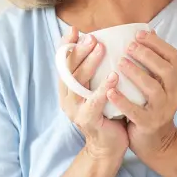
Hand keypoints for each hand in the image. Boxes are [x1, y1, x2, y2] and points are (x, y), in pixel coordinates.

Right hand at [58, 27, 128, 159]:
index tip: (74, 29)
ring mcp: (75, 110)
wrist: (109, 146)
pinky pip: (95, 102)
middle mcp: (68, 97)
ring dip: (90, 63)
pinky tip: (113, 76)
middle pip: (69, 69)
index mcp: (68, 88)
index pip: (63, 63)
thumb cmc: (108, 112)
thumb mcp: (98, 88)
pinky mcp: (88, 120)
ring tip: (101, 48)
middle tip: (92, 36)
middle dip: (79, 50)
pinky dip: (103, 88)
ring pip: (79, 83)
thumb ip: (98, 70)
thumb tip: (106, 41)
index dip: (66, 45)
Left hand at [107, 29, 176, 158]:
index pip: (173, 56)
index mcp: (175, 81)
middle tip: (128, 46)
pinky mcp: (149, 124)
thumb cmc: (151, 107)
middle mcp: (173, 94)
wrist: (156, 144)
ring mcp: (163, 110)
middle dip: (147, 55)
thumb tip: (147, 32)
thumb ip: (153, 64)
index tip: (139, 33)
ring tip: (120, 63)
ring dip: (136, 74)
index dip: (157, 43)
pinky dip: (123, 100)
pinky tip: (109, 91)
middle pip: (166, 70)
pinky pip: (136, 111)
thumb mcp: (157, 85)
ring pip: (153, 89)